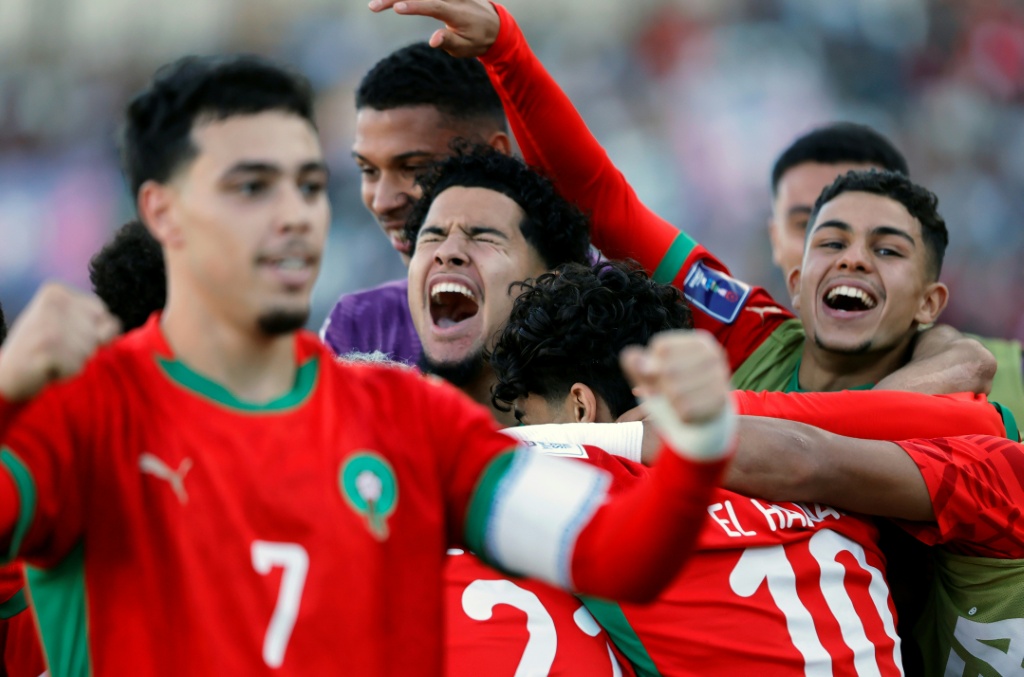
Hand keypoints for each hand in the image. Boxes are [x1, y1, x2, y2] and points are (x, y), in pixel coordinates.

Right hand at [0, 284, 119, 401]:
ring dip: (73, 361)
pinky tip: (45, 368)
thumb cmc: (41, 349)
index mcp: (57, 291)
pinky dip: (65, 373)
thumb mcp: (67, 324)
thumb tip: (115, 326)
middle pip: (98, 333)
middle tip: (53, 349)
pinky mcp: (47, 348)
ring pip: (89, 350)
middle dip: (82, 348)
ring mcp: (49, 325)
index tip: (60, 335)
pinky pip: (77, 366)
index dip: (89, 332)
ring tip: (49, 357)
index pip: (102, 313)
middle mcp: (53, 303)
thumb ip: (95, 321)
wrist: (4, 376)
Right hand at [368, 0, 499, 57]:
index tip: (396, 8)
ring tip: (375, 3)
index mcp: (456, 12)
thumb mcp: (466, 47)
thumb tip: (433, 40)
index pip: (433, 6)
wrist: (493, 23)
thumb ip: (450, 42)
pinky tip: (389, 0)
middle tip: (372, 6)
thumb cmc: (477, 39)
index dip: (414, 6)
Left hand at [620, 329, 729, 424]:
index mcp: (698, 342)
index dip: (653, 366)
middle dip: (661, 387)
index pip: (661, 347)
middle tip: (670, 394)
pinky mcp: (720, 401)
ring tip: (681, 404)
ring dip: (670, 403)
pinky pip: (685, 411)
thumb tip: (632, 358)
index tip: (662, 375)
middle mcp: (713, 354)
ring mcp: (720, 377)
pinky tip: (689, 415)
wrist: (704, 424)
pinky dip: (680, 417)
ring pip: (675, 392)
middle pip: (667, 370)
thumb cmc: (674, 393)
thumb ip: (638, 365)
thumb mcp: (652, 377)